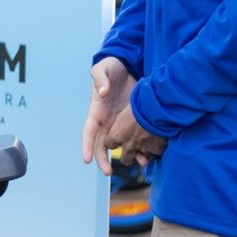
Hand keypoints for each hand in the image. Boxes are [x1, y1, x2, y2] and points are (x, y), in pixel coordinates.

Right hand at [82, 56, 135, 176]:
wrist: (128, 64)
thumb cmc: (111, 67)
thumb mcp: (103, 69)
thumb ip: (100, 79)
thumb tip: (101, 93)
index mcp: (96, 111)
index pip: (88, 132)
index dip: (86, 145)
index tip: (87, 159)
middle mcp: (106, 120)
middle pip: (102, 145)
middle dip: (103, 159)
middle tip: (108, 171)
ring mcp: (119, 122)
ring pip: (120, 145)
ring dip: (127, 156)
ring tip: (138, 165)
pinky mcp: (133, 121)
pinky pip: (135, 138)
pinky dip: (141, 147)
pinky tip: (150, 155)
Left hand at [104, 103, 166, 166]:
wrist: (156, 107)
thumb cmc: (140, 102)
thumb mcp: (126, 107)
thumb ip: (123, 117)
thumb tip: (121, 111)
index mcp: (117, 134)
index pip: (110, 144)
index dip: (114, 141)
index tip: (119, 137)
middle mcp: (128, 145)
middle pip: (125, 159)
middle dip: (128, 157)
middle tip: (133, 151)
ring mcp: (142, 149)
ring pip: (142, 159)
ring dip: (144, 155)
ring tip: (149, 149)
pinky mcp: (155, 150)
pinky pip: (155, 155)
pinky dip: (157, 151)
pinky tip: (159, 144)